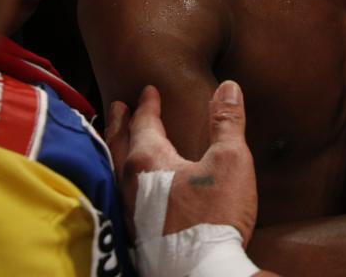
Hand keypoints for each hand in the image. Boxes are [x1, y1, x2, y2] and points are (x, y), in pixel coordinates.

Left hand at [106, 81, 256, 243]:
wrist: (200, 272)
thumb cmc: (214, 216)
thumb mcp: (230, 161)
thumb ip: (228, 123)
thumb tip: (228, 87)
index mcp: (149, 161)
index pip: (143, 123)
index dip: (147, 105)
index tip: (148, 91)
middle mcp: (129, 185)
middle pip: (117, 146)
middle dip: (118, 124)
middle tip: (117, 108)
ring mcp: (129, 213)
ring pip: (115, 172)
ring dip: (116, 152)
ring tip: (119, 144)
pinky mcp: (135, 236)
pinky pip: (121, 196)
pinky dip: (122, 180)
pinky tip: (132, 189)